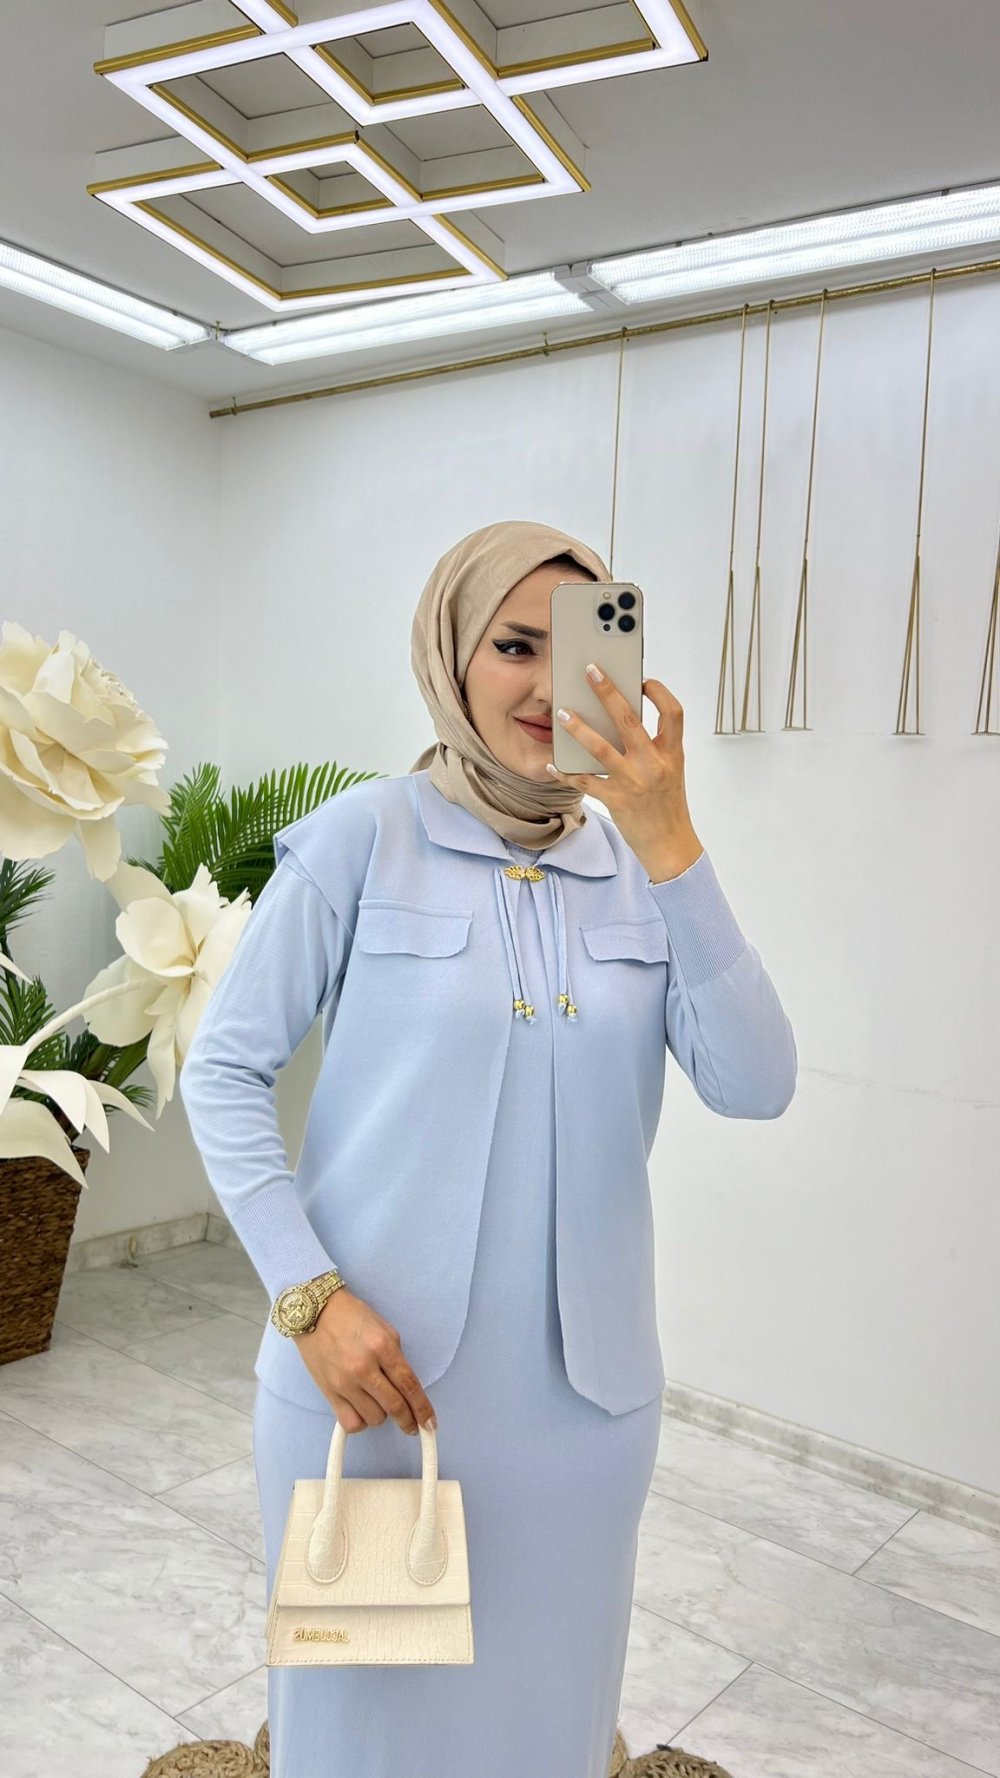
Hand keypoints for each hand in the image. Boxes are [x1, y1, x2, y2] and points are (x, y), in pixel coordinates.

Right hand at [294, 1288, 437, 1435]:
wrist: (315, 1312)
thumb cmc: (351, 1317)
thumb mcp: (384, 1330)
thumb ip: (396, 1358)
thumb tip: (406, 1388)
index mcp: (383, 1347)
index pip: (409, 1385)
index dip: (422, 1408)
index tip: (430, 1423)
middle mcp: (364, 1367)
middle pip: (395, 1406)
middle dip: (408, 1421)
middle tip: (413, 1426)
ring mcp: (345, 1382)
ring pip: (375, 1418)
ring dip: (382, 1415)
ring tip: (378, 1402)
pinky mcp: (329, 1392)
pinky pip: (351, 1422)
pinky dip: (361, 1422)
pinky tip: (362, 1410)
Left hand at [546, 666, 703, 882]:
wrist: (670, 846)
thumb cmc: (668, 806)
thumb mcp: (671, 771)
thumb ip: (654, 746)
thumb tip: (621, 718)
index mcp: (672, 754)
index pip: (673, 713)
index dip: (659, 692)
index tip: (642, 680)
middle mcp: (654, 765)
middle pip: (629, 720)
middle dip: (607, 691)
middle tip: (591, 671)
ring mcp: (633, 782)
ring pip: (600, 748)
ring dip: (578, 728)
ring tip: (562, 713)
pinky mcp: (616, 800)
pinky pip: (585, 782)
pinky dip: (566, 773)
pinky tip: (553, 765)